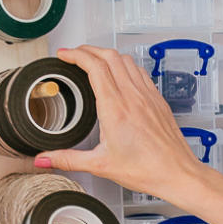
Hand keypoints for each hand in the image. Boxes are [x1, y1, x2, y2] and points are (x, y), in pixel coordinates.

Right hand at [33, 46, 203, 203]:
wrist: (177, 173)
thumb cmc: (147, 169)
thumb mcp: (100, 165)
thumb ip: (68, 160)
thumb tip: (45, 159)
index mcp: (115, 108)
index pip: (94, 66)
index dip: (76, 55)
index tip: (65, 54)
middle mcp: (133, 96)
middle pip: (109, 56)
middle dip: (88, 50)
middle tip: (75, 54)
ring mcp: (148, 95)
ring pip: (126, 60)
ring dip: (108, 54)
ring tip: (95, 60)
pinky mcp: (158, 99)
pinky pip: (140, 72)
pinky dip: (126, 65)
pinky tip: (122, 75)